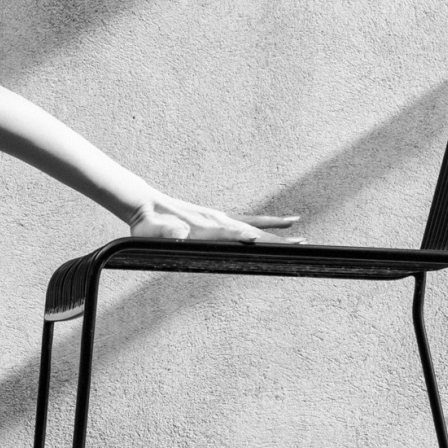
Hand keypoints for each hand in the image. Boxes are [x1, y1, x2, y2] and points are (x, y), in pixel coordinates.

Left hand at [126, 193, 301, 242]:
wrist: (146, 205)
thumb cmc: (148, 225)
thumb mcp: (151, 232)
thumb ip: (165, 233)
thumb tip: (180, 234)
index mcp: (203, 226)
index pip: (230, 233)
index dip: (246, 237)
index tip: (264, 241)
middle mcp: (216, 219)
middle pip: (251, 229)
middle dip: (274, 238)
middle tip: (301, 242)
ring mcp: (218, 218)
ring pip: (253, 223)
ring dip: (275, 228)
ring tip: (298, 229)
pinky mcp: (218, 219)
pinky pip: (246, 220)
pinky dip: (264, 222)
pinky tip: (279, 224)